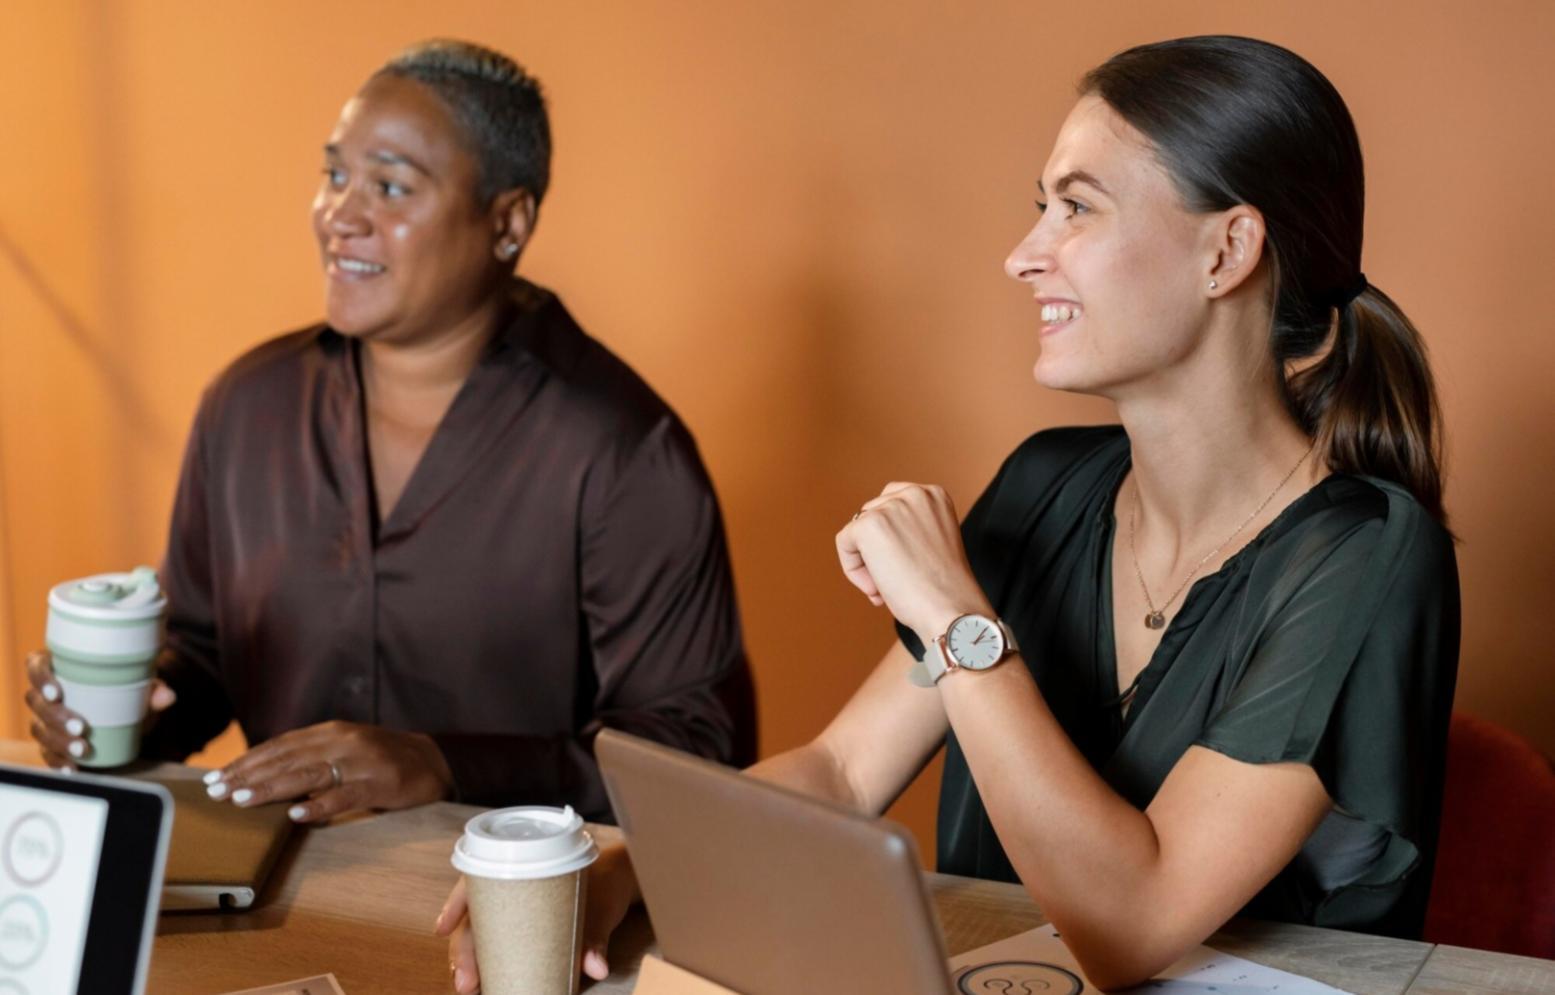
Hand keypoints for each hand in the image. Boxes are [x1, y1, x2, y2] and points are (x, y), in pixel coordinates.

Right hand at [23, 650, 176, 769]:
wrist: (129, 715)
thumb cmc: (128, 690)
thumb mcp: (141, 687)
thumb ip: (154, 690)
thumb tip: (167, 697)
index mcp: (61, 667)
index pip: (37, 666)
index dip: (41, 678)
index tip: (57, 693)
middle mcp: (46, 693)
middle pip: (36, 702)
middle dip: (55, 717)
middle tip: (80, 727)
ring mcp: (45, 718)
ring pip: (39, 729)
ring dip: (57, 741)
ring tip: (82, 749)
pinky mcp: (50, 742)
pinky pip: (46, 753)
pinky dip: (57, 762)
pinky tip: (70, 768)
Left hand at [204, 720, 453, 821]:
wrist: (433, 761)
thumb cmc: (381, 758)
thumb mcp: (344, 748)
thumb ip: (310, 755)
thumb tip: (262, 772)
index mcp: (331, 731)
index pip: (280, 745)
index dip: (247, 761)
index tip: (217, 777)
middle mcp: (343, 742)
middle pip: (287, 759)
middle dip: (248, 776)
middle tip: (216, 792)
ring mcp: (361, 763)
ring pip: (309, 775)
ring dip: (272, 788)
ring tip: (242, 800)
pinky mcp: (380, 784)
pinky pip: (345, 796)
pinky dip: (320, 805)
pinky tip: (297, 815)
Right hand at [435, 831, 638, 992]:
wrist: (621, 879)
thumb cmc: (607, 883)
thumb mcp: (603, 907)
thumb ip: (597, 938)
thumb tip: (595, 969)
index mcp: (524, 867)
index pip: (477, 880)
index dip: (455, 904)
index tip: (442, 928)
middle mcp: (514, 887)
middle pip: (476, 915)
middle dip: (464, 949)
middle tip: (465, 982)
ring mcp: (517, 907)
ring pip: (481, 930)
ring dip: (469, 958)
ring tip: (466, 986)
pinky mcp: (527, 925)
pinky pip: (499, 940)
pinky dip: (487, 959)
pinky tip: (478, 978)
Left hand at [836, 482, 994, 640]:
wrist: (951, 610)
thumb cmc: (944, 589)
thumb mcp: (931, 544)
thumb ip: (907, 531)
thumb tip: (871, 540)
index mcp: (934, 496)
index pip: (892, 503)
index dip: (890, 538)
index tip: (903, 565)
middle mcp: (914, 494)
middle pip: (871, 514)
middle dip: (876, 549)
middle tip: (893, 582)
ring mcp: (892, 507)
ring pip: (857, 530)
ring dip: (866, 561)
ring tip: (885, 588)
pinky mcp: (870, 525)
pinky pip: (844, 542)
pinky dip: (853, 569)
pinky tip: (876, 589)